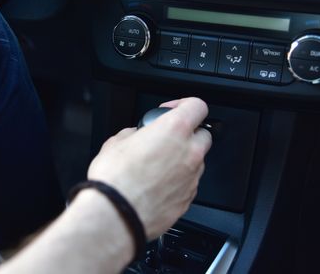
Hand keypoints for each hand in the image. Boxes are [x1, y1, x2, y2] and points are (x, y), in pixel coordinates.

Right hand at [87, 97, 211, 239]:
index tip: (171, 110)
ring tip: (157, 166)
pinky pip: (189, 184)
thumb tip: (136, 137)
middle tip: (166, 139)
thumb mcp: (116, 142)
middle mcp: (189, 152)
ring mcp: (192, 177)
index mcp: (174, 130)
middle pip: (203, 134)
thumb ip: (134, 133)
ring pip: (197, 161)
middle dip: (187, 134)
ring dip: (183, 159)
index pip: (197, 106)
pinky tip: (156, 185)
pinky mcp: (188, 199)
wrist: (116, 214)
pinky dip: (178, 181)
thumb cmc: (115, 179)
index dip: (184, 104)